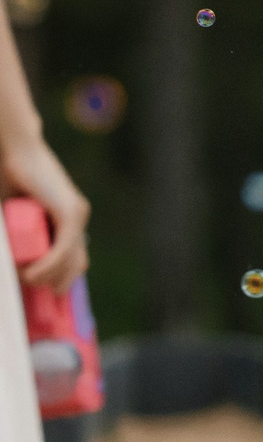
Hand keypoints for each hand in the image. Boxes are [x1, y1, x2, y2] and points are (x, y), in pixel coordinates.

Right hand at [1, 136, 86, 290]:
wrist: (12, 151)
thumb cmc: (6, 179)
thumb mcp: (14, 215)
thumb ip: (18, 233)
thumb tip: (13, 261)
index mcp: (67, 220)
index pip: (73, 260)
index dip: (60, 279)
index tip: (40, 290)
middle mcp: (77, 217)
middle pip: (75, 265)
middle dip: (55, 282)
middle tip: (29, 284)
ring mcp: (76, 214)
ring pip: (69, 260)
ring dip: (47, 276)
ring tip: (25, 278)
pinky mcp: (70, 212)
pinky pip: (64, 249)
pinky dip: (49, 266)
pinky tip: (32, 275)